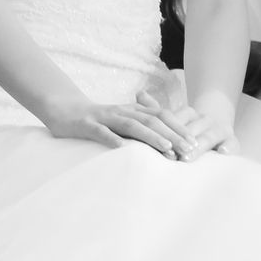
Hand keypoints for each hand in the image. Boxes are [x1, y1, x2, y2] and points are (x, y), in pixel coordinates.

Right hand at [41, 92, 198, 158]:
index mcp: (135, 110)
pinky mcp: (88, 125)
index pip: (163, 116)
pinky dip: (112, 139)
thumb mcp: (123, 122)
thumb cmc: (100, 120)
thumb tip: (166, 143)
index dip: (180, 128)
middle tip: (188, 150)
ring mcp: (107, 117)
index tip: (194, 143)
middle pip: (153, 121)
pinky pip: (101, 132)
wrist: (67, 110)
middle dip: (173, 135)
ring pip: (133, 125)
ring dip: (151, 137)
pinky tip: (122, 148)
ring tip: (166, 148)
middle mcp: (125, 111)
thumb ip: (141, 128)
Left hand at [138, 93, 240, 160]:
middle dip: (181, 142)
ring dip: (199, 147)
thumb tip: (138, 93)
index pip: (179, 120)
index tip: (157, 141)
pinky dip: (228, 147)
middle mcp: (206, 119)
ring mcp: (220, 129)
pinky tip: (222, 152)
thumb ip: (156, 109)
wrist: (218, 124)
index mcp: (192, 114)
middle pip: (193, 129)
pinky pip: (233, 143)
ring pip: (210, 136)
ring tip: (186, 157)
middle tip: (170, 154)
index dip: (168, 130)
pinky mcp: (232, 141)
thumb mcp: (174, 118)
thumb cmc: (189, 127)